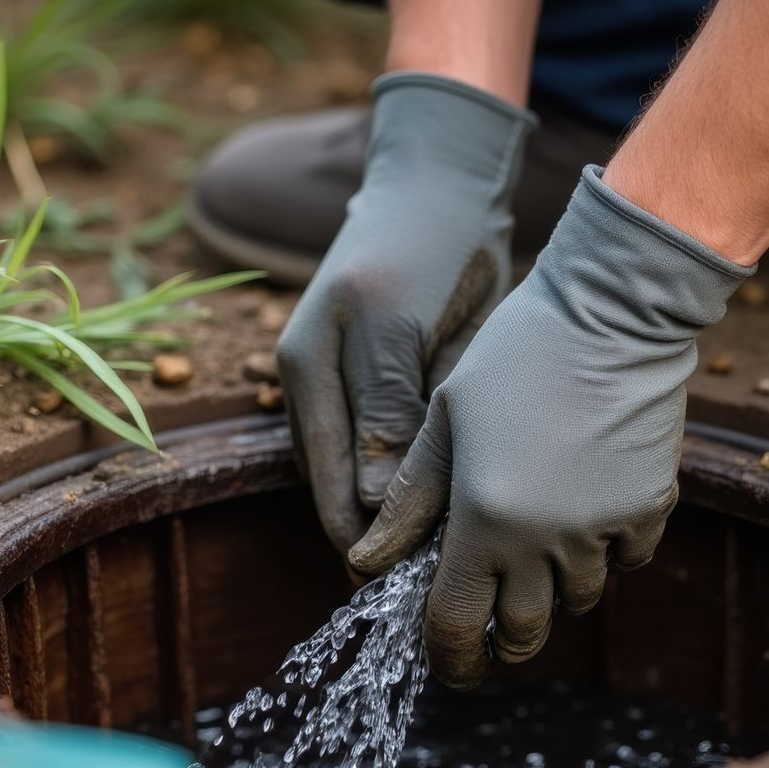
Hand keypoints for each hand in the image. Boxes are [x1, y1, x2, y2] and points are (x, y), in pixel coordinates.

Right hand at [276, 73, 535, 552]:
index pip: (329, 494)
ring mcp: (340, 387)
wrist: (442, 183)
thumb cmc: (425, 245)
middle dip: (390, 542)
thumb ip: (385, 412)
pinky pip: (389, 453)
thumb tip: (371, 506)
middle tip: (453, 583)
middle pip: (342, 497)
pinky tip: (460, 506)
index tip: (426, 584)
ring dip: (406, 518)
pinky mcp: (374, 381)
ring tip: (461, 558)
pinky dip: (417, 484)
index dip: (372, 547)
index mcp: (306, 376)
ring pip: (367, 481)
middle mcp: (312, 391)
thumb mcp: (402, 326)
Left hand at [348, 167, 752, 687]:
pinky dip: (605, 555)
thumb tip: (366, 565)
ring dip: (552, 592)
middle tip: (490, 626)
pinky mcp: (650, 509)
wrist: (612, 312)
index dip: (446, 656)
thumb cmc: (514, 355)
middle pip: (521, 632)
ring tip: (535, 555)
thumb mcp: (445, 421)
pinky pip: (626, 561)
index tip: (445, 664)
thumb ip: (409, 502)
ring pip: (577, 599)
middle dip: (499, 641)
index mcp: (482, 520)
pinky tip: (587, 517)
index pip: (456, 624)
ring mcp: (603, 529)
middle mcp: (544, 540)